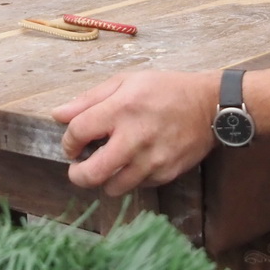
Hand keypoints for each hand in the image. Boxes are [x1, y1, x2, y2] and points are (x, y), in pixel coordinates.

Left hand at [52, 71, 218, 195]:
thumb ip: (90, 99)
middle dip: (78, 174)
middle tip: (79, 168)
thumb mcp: (127, 81)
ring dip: (104, 179)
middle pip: (91, 173)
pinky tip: (134, 163)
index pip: (78, 133)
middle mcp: (135, 137)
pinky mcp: (166, 173)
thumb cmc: (166, 89)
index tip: (73, 144)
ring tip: (109, 164)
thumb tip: (58, 114)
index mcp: (121, 109)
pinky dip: (130, 178)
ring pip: (113, 187)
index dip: (68, 142)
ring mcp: (152, 159)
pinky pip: (137, 186)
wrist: (210, 105)